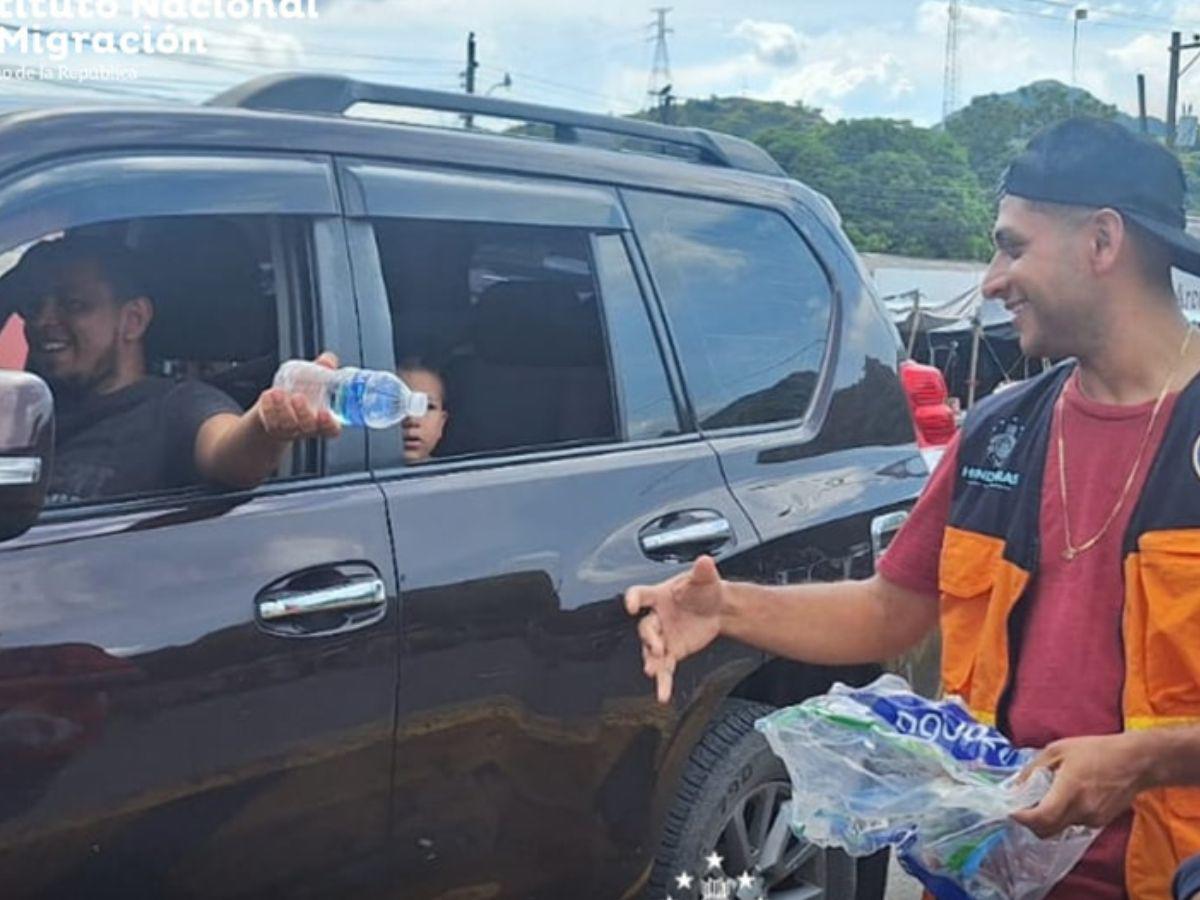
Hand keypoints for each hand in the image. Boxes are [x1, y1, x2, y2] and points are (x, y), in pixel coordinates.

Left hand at [255, 351, 341, 441]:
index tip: (324, 413)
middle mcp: (307, 428)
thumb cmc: (305, 393)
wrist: (280, 406)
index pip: (331, 429)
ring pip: (286, 425)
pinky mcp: (272, 426)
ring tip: (277, 392)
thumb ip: (323, 370)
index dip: (329, 424)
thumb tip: (328, 359)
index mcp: (323, 421)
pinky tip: (267, 395)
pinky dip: (267, 408)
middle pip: (308, 428)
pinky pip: (269, 421)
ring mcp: (289, 430)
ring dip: (282, 408)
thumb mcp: (315, 382)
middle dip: (303, 413)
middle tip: (298, 397)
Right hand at [624, 555, 724, 704]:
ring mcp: (662, 637)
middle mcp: (656, 617)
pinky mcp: (672, 652)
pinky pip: (665, 669)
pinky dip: (663, 682)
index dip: (634, 599)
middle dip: (648, 637)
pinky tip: (663, 695)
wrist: (718, 609)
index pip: (640, 595)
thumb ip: (703, 571)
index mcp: (659, 596)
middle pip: (645, 627)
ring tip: (652, 671)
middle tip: (656, 645)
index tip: (632, 605)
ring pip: (650, 652)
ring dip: (651, 661)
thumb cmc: (704, 590)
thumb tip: (705, 561)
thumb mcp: (705, 578)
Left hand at [1011, 733, 1148, 837]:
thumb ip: (1033, 769)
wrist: (1136, 762)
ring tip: (1045, 797)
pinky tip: (1064, 798)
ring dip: (1047, 818)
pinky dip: (1062, 816)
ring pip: (1059, 828)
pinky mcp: (1100, 822)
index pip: (1041, 818)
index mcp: (1070, 791)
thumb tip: (1015, 786)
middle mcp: (1082, 811)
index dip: (1022, 818)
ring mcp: (1093, 820)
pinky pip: (1073, 824)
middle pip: (1047, 830)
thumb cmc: (1096, 750)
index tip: (1010, 810)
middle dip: (1030, 822)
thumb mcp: (1058, 750)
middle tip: (1022, 807)